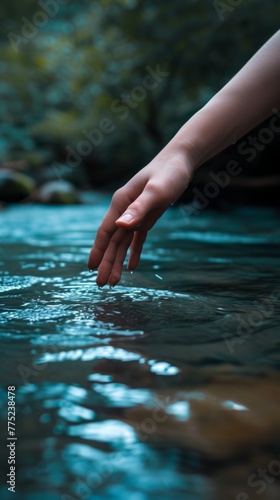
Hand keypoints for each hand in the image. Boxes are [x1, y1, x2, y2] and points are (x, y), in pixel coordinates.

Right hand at [88, 148, 193, 285]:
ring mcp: (135, 214)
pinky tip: (132, 267)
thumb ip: (139, 209)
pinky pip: (137, 239)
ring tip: (114, 281)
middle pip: (112, 241)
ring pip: (122, 242)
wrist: (180, 161)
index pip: (106, 231)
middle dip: (106, 262)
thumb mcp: (156, 191)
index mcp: (121, 203)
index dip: (98, 250)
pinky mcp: (147, 217)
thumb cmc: (169, 173)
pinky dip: (134, 253)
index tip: (90, 268)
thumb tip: (120, 226)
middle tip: (102, 284)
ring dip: (117, 261)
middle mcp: (124, 210)